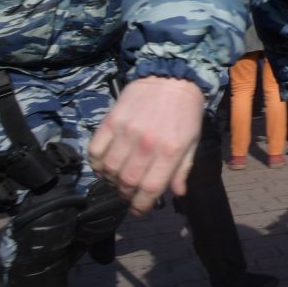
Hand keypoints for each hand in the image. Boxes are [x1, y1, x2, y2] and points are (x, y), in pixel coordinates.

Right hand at [88, 76, 206, 214]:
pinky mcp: (111, 120)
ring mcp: (126, 132)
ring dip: (110, 180)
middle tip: (128, 193)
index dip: (142, 206)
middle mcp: (147, 144)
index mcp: (170, 151)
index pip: (151, 189)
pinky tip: (104, 164)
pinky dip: (96, 163)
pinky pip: (95, 150)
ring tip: (117, 178)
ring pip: (109, 169)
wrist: (172, 75)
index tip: (139, 211)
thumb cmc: (185, 111)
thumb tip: (176, 192)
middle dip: (126, 194)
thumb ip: (183, 168)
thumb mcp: (192, 140)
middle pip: (127, 182)